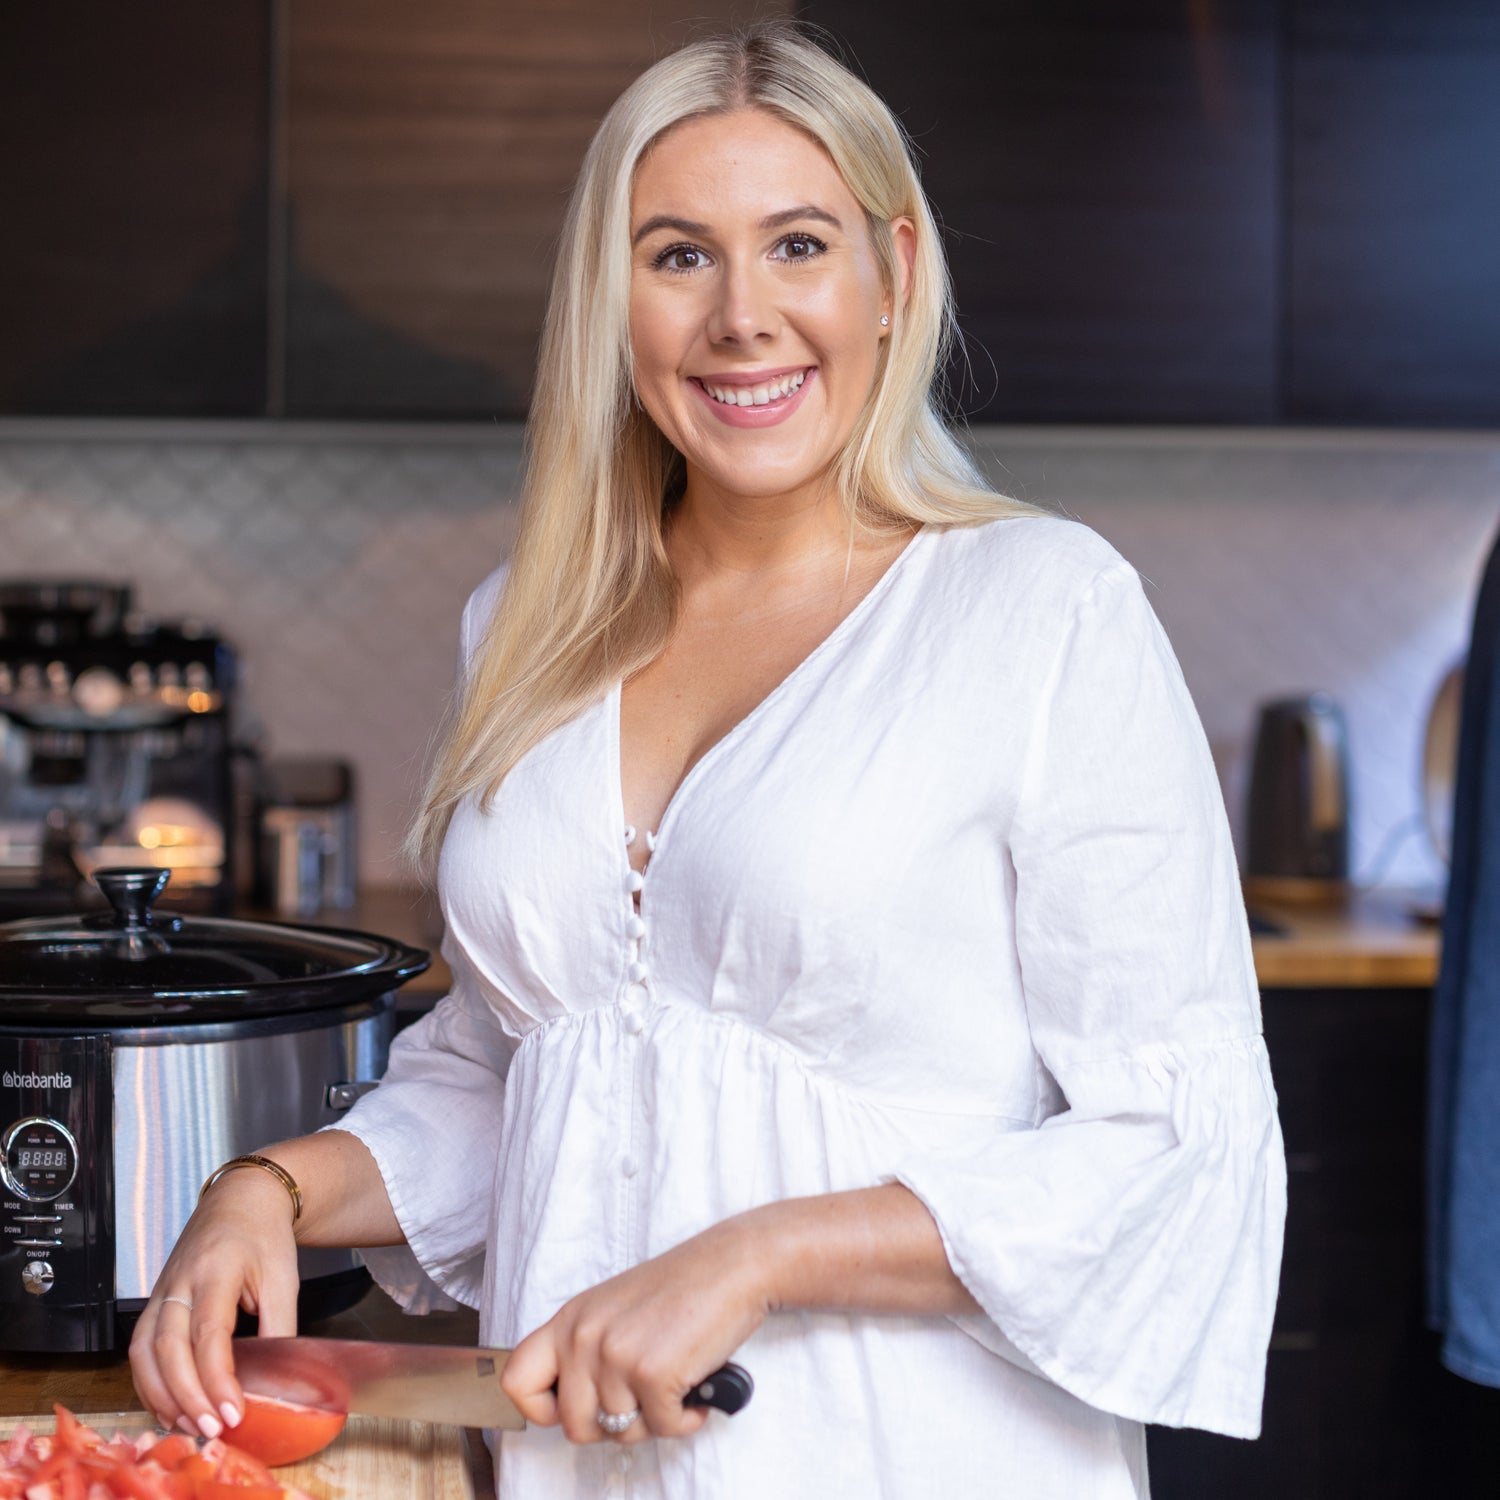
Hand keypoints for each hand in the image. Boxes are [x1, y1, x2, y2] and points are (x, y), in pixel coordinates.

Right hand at [128, 1168, 300, 1439]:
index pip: (209, 1332)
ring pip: (143, 1351)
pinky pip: (138, 1348)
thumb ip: (280, 1326)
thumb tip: (276, 1378)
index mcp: (217, 1268)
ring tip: (188, 1424)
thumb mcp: (284, 1276)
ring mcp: (162, 1289)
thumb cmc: (264, 1234)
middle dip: (187, 1395)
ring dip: (161, 1394)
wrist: (242, 1198)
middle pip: (168, 1346)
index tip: (234, 1411)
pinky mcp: (154, 1300)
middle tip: (211, 1427)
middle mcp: (180, 1280)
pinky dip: (148, 1381)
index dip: (217, 1377)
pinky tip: (168, 1404)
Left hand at [500, 1220, 767, 1444]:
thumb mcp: (613, 1309)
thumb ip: (585, 1349)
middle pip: (574, 1426)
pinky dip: (685, 1419)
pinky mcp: (652, 1373)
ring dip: (654, 1420)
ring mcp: (616, 1355)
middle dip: (613, 1425)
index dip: (541, 1409)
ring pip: (620, 1433)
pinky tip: (695, 1391)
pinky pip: (662, 1429)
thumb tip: (571, 1406)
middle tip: (642, 1401)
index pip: (516, 1381)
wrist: (731, 1265)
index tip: (575, 1408)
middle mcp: (584, 1337)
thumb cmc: (682, 1287)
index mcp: (570, 1320)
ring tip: (673, 1386)